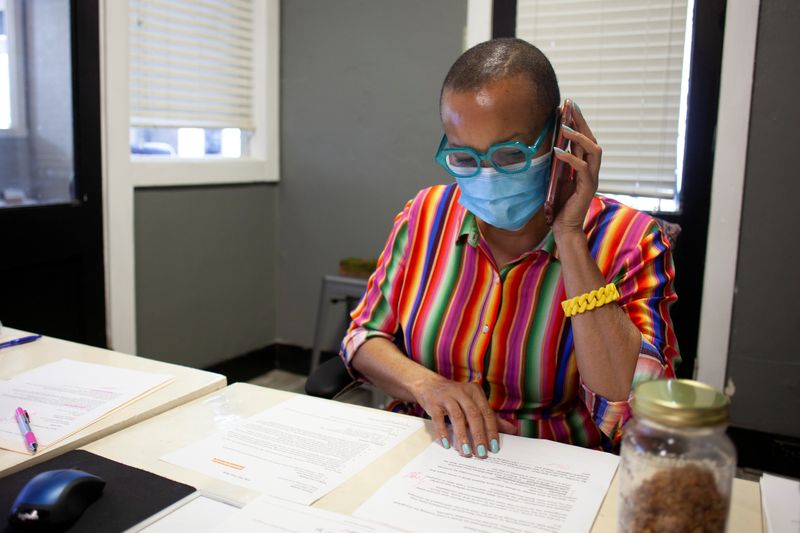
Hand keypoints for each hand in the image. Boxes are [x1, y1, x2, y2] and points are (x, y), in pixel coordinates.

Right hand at [411, 374, 515, 457]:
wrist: (429, 384)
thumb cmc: (456, 398)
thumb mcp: (474, 403)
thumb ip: (492, 417)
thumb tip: (513, 430)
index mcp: (475, 392)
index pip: (487, 413)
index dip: (491, 431)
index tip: (494, 448)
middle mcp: (462, 392)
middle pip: (474, 415)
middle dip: (479, 435)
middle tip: (482, 453)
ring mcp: (447, 396)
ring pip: (457, 417)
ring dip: (462, 436)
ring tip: (466, 452)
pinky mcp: (434, 403)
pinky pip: (439, 419)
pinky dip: (443, 432)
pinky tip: (447, 444)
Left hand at [551, 104, 601, 235]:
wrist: (564, 227)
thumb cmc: (560, 204)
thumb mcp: (556, 178)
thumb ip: (558, 163)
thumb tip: (550, 145)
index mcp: (585, 166)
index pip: (584, 139)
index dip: (578, 123)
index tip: (568, 107)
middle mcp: (592, 169)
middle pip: (592, 139)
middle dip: (581, 122)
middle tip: (570, 107)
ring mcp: (591, 178)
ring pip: (592, 150)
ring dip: (578, 137)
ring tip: (563, 127)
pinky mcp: (587, 188)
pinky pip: (582, 168)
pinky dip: (570, 158)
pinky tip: (558, 151)